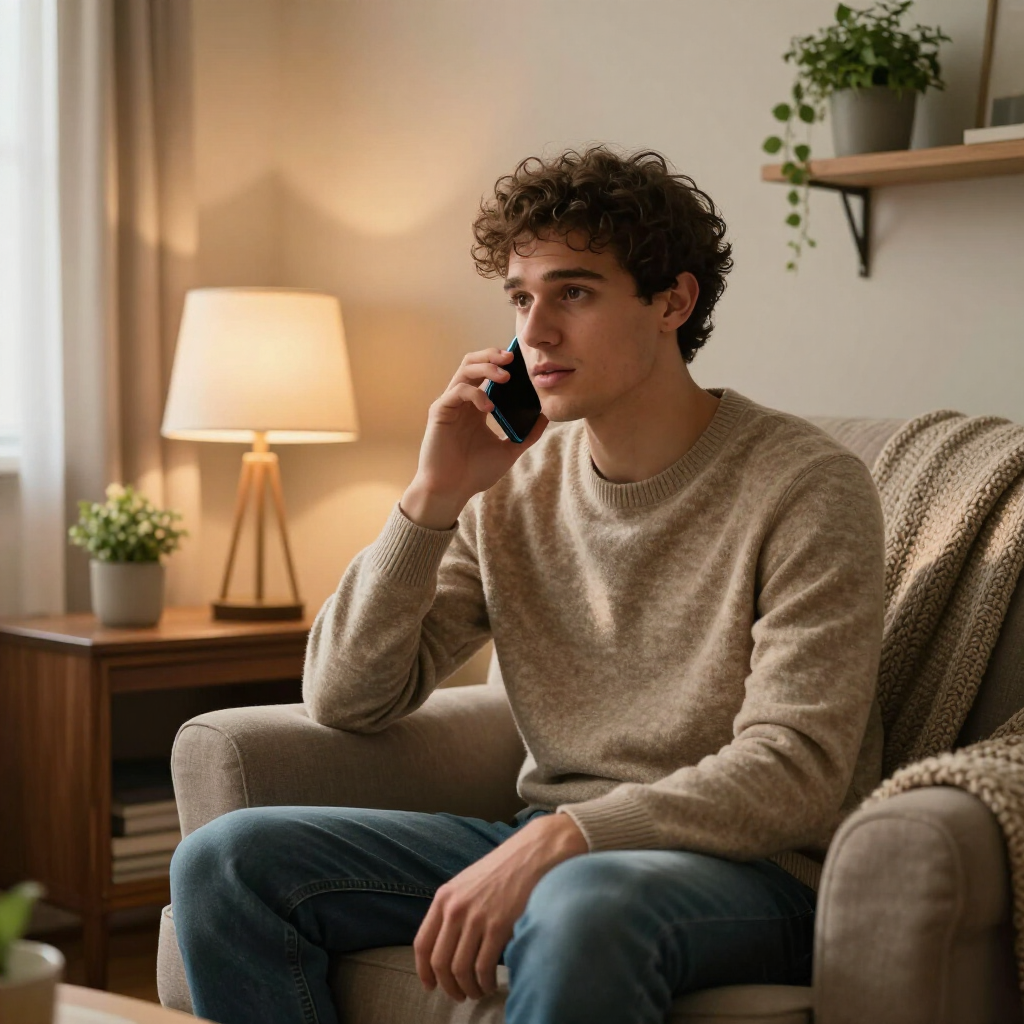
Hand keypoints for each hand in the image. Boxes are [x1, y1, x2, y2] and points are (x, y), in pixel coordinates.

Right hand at [402, 347, 547, 528]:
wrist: (452, 491)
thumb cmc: (475, 473)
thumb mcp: (509, 451)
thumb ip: (527, 434)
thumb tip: (547, 416)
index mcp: (477, 407)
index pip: (488, 373)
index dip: (502, 362)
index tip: (522, 360)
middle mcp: (463, 401)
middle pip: (474, 363)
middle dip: (492, 355)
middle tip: (512, 357)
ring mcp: (450, 404)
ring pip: (465, 370)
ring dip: (486, 367)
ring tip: (505, 375)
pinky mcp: (440, 411)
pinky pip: (457, 391)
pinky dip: (475, 393)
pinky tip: (489, 407)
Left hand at [413, 813, 587, 1000]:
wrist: (533, 854)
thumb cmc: (503, 870)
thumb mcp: (467, 883)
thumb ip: (453, 909)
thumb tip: (447, 945)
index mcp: (444, 897)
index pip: (422, 943)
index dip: (424, 971)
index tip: (431, 985)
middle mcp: (455, 908)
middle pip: (440, 962)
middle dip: (448, 986)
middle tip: (460, 994)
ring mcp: (476, 918)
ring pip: (461, 970)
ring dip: (469, 988)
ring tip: (479, 990)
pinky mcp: (499, 926)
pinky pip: (484, 968)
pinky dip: (485, 982)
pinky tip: (491, 983)